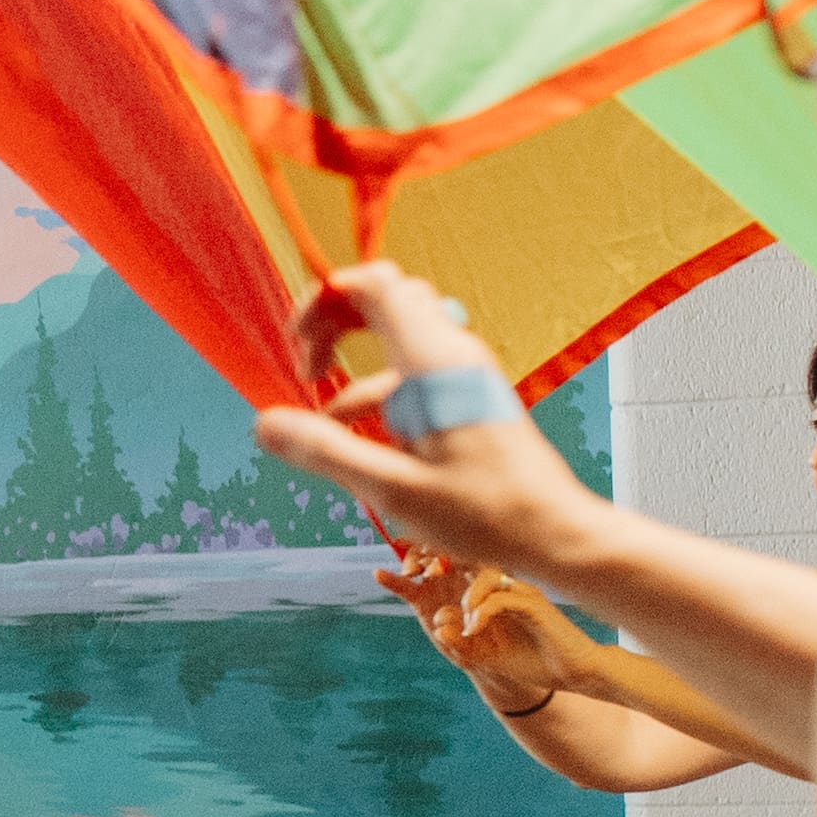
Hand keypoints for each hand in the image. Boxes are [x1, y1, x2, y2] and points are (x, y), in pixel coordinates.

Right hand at [253, 263, 594, 581]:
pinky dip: (380, 397)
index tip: (298, 345)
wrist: (552, 530)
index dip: (325, 299)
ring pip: (397, 340)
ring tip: (331, 430)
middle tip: (308, 368)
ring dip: (355, 374)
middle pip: (385, 298)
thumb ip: (326, 452)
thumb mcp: (393, 490)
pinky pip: (413, 375)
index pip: (375, 286)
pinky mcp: (467, 395)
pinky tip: (370, 449)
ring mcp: (463, 372)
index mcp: (433, 364)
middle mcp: (452, 354)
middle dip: (335, 323)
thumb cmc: (484, 514)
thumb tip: (263, 424)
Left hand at [381, 555, 577, 715]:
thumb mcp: (483, 654)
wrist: (570, 672)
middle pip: (461, 555)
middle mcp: (502, 582)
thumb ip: (459, 641)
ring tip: (456, 620)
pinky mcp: (532, 602)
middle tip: (412, 573)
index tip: (385, 571)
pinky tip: (473, 631)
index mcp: (487, 589)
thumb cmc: (531, 660)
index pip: (448, 564)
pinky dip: (480, 613)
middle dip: (431, 559)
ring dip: (460, 594)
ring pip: (480, 573)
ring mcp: (517, 588)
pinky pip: (499, 598)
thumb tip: (438, 625)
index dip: (418, 560)